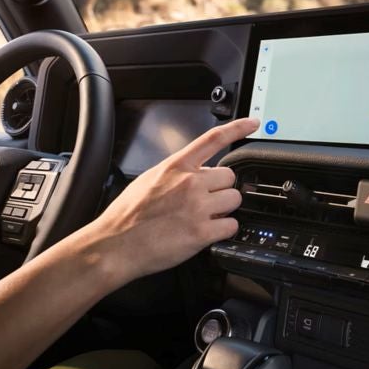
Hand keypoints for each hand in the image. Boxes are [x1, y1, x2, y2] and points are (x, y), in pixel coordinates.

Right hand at [80, 118, 258, 286]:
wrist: (116, 245)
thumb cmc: (127, 216)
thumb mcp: (149, 179)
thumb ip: (175, 172)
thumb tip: (193, 172)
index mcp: (176, 166)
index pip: (213, 139)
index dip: (237, 128)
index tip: (253, 123)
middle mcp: (190, 183)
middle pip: (230, 177)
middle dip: (221, 189)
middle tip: (206, 201)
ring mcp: (198, 207)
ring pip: (234, 200)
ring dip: (224, 210)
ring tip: (204, 217)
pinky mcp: (202, 232)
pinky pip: (231, 225)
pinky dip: (223, 231)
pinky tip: (207, 232)